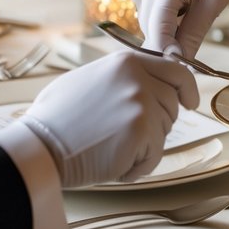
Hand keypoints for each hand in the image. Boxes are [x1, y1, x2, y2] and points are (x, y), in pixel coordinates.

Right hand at [21, 52, 196, 186]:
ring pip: (164, 132)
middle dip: (156, 125)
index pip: (176, 70)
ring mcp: (142, 103)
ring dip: (143, 147)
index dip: (186, 89)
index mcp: (127, 61)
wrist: (39, 145)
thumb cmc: (57, 118)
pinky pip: (154, 156)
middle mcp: (138, 77)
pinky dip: (137, 166)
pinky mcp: (141, 131)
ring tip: (109, 147)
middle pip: (172, 105)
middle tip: (123, 137)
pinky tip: (111, 163)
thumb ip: (123, 76)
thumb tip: (149, 78)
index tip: (190, 101)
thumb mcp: (91, 78)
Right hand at [132, 0, 228, 56]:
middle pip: (149, 23)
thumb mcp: (215, 1)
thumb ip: (194, 32)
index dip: (164, 49)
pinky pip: (150, 7)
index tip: (177, 69)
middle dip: (164, 43)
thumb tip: (182, 65)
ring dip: (163, 32)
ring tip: (187, 38)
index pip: (157, 23)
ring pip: (147, 18)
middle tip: (186, 61)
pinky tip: (180, 20)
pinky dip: (162, 20)